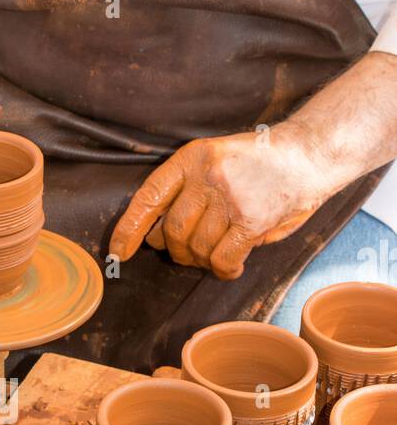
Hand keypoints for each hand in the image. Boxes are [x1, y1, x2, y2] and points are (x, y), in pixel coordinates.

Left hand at [109, 127, 331, 279]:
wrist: (308, 154)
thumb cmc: (257, 165)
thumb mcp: (214, 162)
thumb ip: (185, 192)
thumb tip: (153, 235)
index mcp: (191, 158)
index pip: (149, 197)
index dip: (129, 229)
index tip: (117, 252)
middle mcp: (207, 176)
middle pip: (173, 231)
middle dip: (177, 250)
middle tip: (191, 252)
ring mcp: (230, 198)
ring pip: (198, 248)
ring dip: (203, 260)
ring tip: (218, 253)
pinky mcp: (251, 220)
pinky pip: (222, 259)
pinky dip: (223, 270)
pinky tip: (231, 267)